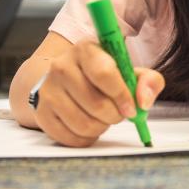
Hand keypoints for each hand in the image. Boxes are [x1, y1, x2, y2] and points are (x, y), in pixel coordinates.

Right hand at [34, 40, 163, 146]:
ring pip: (84, 124)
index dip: (122, 95)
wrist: (61, 80)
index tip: (131, 108)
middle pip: (96, 104)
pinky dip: (86, 138)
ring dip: (101, 127)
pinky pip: (71, 138)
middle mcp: (61, 66)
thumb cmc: (101, 75)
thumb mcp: (127, 71)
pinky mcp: (40, 113)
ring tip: (102, 118)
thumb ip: (148, 81)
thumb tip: (143, 102)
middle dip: (114, 116)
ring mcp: (47, 90)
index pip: (104, 73)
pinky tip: (88, 126)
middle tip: (117, 113)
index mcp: (86, 50)